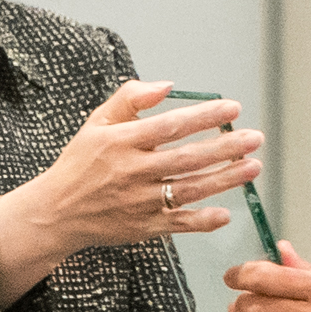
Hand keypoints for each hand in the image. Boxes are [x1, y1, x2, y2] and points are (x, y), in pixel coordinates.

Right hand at [0, 80, 261, 303]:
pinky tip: (225, 212)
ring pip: (190, 189)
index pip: (170, 125)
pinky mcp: (143, 227)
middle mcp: (132, 172)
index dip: (204, 116)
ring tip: (253, 167)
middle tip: (254, 138)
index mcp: (121, 142)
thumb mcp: (97, 122)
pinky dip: (202, 220)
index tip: (232, 108)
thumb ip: (130, 98)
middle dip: (225, 147)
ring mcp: (139, 202)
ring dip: (224, 179)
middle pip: (187, 158)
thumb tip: (168, 85)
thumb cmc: (80, 163)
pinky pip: (179, 224)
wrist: (56, 212)